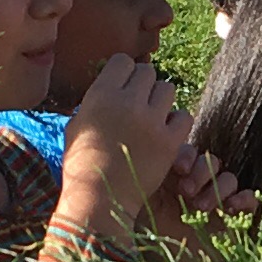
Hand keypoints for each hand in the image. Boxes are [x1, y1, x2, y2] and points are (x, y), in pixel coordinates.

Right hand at [56, 56, 183, 232]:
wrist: (99, 200)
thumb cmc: (82, 165)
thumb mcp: (76, 125)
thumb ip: (94, 101)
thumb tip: (109, 85)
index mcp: (100, 95)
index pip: (123, 61)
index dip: (125, 72)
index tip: (124, 87)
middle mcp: (127, 102)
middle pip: (148, 72)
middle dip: (144, 86)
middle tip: (139, 105)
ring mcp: (150, 121)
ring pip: (168, 90)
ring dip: (161, 101)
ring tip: (152, 119)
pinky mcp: (169, 141)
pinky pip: (184, 116)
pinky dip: (176, 123)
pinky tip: (165, 134)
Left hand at [144, 134, 250, 255]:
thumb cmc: (154, 250)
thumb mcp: (143, 217)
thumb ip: (145, 192)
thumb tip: (142, 169)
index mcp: (176, 182)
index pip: (188, 155)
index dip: (186, 156)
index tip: (178, 169)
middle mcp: (199, 189)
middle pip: (210, 161)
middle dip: (200, 172)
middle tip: (186, 191)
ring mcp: (219, 203)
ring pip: (228, 178)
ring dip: (217, 188)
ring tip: (201, 208)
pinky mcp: (237, 219)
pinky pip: (249, 198)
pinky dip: (244, 198)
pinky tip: (230, 209)